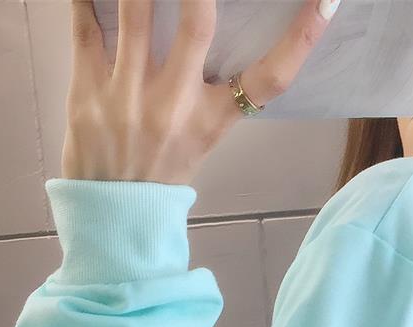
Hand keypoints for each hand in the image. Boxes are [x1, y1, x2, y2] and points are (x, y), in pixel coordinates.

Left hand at [63, 0, 338, 185]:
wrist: (114, 219)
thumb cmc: (162, 174)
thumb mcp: (202, 138)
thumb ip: (213, 92)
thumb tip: (210, 30)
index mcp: (213, 120)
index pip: (270, 78)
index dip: (303, 37)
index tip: (327, 1)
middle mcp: (175, 106)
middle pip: (199, 23)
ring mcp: (128, 97)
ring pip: (137, 10)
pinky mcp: (87, 92)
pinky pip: (85, 26)